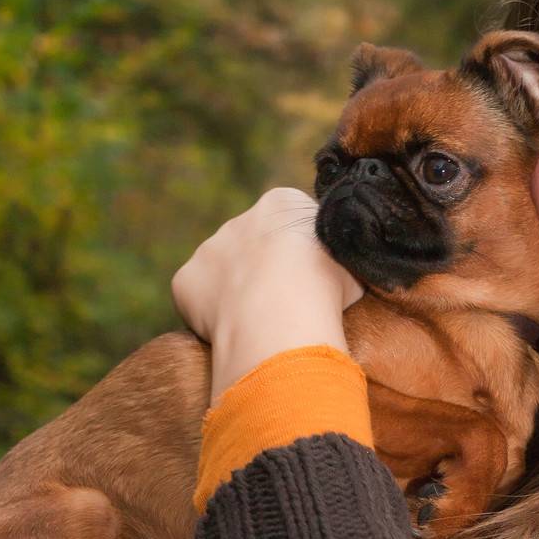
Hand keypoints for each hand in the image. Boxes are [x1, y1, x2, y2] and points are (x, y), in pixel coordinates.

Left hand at [171, 187, 365, 405]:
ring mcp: (209, 248)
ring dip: (239, 296)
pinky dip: (212, 317)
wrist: (282, 312)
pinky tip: (235, 333)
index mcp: (283, 205)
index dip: (306, 261)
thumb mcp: (352, 263)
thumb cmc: (326, 289)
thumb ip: (338, 260)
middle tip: (286, 310)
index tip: (314, 287)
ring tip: (262, 327)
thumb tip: (339, 271)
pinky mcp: (186, 280)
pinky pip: (198, 300)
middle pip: (255, 248)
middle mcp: (241, 219)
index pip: (294, 230)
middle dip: (268, 275)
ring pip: (225, 275)